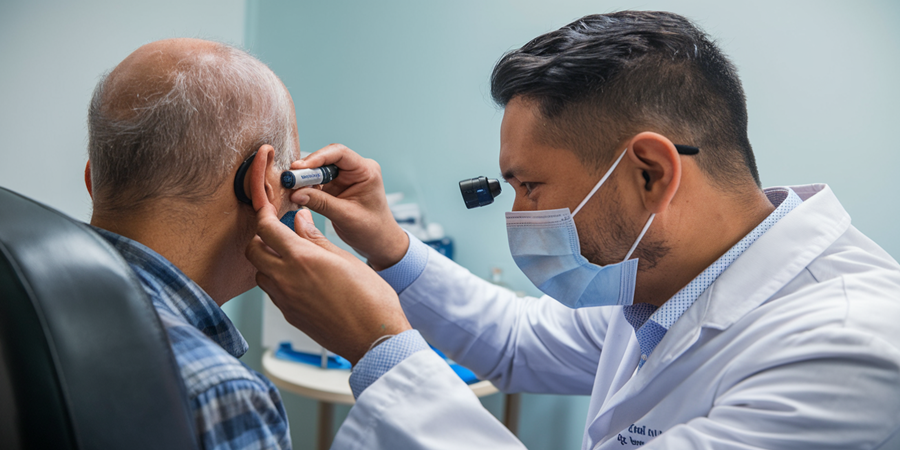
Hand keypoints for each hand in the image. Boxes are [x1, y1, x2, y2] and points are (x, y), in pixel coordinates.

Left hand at [246, 204, 411, 364]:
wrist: (373, 337)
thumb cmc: (368, 298)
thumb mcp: (344, 257)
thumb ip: (316, 238)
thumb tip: (300, 220)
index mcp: (301, 258)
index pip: (267, 229)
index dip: (264, 215)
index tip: (267, 210)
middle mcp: (286, 279)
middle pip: (253, 251)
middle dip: (259, 237)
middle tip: (276, 232)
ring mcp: (285, 300)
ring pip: (260, 274)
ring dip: (267, 261)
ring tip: (288, 257)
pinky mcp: (289, 315)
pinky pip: (272, 293)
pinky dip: (277, 281)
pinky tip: (297, 279)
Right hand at [290, 144, 408, 270]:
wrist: (379, 243)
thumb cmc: (372, 230)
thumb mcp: (346, 216)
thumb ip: (321, 203)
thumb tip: (295, 194)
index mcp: (366, 171)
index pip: (340, 153)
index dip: (318, 157)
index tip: (299, 168)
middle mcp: (356, 170)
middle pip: (326, 159)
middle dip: (307, 169)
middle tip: (289, 179)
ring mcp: (345, 178)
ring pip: (319, 170)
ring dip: (305, 178)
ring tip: (290, 187)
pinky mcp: (336, 187)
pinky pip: (318, 181)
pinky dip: (307, 187)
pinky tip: (297, 193)